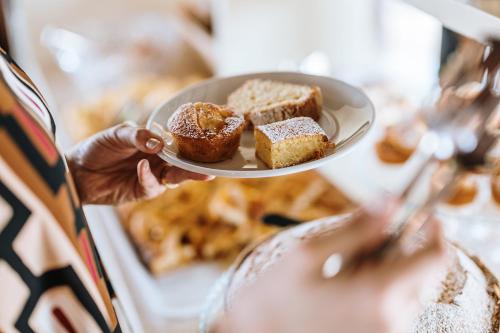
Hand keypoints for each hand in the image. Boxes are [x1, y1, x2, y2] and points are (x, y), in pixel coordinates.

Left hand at [67, 122, 211, 204]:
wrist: (76, 170)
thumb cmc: (97, 148)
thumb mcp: (117, 135)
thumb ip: (138, 136)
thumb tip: (160, 144)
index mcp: (154, 143)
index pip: (178, 145)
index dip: (193, 146)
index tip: (208, 145)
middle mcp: (157, 160)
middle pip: (182, 164)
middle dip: (197, 167)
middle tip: (211, 170)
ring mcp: (151, 176)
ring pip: (174, 177)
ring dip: (184, 174)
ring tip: (195, 172)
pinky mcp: (141, 191)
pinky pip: (152, 186)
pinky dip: (149, 176)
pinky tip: (142, 166)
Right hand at [216, 206, 446, 332]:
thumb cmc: (273, 298)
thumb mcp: (310, 253)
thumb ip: (356, 228)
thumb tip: (390, 203)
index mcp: (375, 295)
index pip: (434, 259)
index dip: (435, 231)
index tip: (425, 214)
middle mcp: (388, 321)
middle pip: (424, 274)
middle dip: (406, 249)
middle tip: (371, 235)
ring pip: (408, 291)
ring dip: (391, 270)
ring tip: (347, 264)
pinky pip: (393, 309)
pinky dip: (381, 289)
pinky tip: (346, 284)